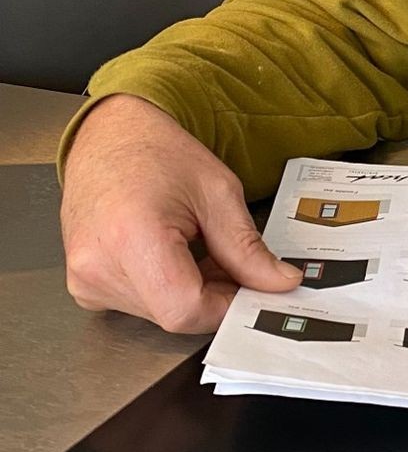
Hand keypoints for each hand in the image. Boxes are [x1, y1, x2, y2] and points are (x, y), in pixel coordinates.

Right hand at [61, 93, 300, 332]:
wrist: (108, 136)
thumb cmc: (157, 152)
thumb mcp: (218, 193)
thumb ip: (248, 248)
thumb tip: (279, 284)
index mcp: (131, 237)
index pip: (186, 309)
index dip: (228, 305)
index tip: (254, 290)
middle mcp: (97, 266)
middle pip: (174, 314)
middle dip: (214, 296)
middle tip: (231, 261)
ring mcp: (85, 279)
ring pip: (160, 313)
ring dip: (191, 292)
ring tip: (198, 248)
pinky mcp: (84, 285)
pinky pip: (139, 305)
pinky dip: (167, 289)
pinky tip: (173, 256)